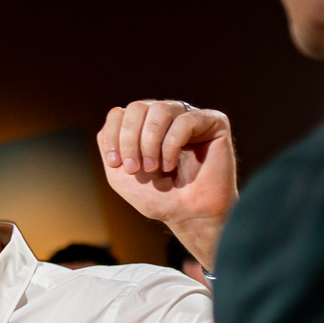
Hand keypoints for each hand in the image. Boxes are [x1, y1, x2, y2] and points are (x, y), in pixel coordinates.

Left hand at [95, 100, 238, 233]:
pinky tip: (171, 164)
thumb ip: (109, 142)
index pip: (119, 113)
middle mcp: (167, 116)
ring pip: (161, 109)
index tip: (116, 163)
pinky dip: (172, 144)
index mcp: (144, 126)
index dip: (113, 136)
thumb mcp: (119, 172)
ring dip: (150, 142)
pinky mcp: (214, 122)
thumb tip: (115, 113)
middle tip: (134, 169)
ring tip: (154, 168)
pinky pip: (186, 120)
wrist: (187, 215)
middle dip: (130, 140)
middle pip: (137, 107)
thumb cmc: (156, 196)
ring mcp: (191, 117)